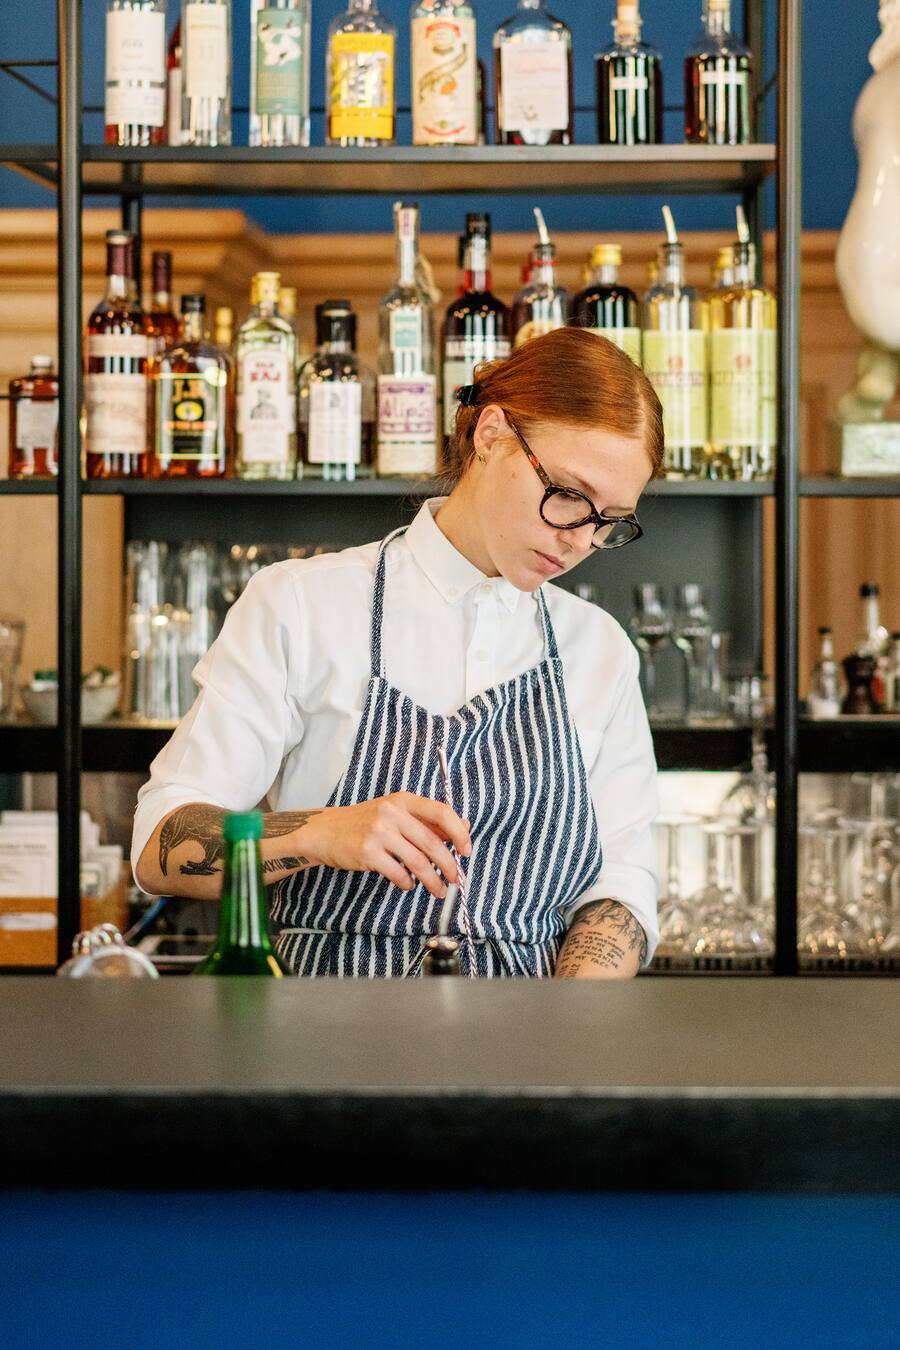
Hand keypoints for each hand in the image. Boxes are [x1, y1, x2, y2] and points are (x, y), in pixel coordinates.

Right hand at [296, 792, 471, 899]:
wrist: (327, 831)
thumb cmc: (366, 822)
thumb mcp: (396, 813)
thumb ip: (428, 820)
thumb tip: (464, 827)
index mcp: (404, 800)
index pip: (442, 812)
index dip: (459, 833)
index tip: (467, 850)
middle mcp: (392, 813)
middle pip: (432, 842)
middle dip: (449, 864)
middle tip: (457, 878)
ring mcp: (378, 832)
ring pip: (418, 861)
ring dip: (433, 880)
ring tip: (439, 889)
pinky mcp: (367, 853)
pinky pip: (398, 873)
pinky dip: (408, 883)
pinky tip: (408, 884)